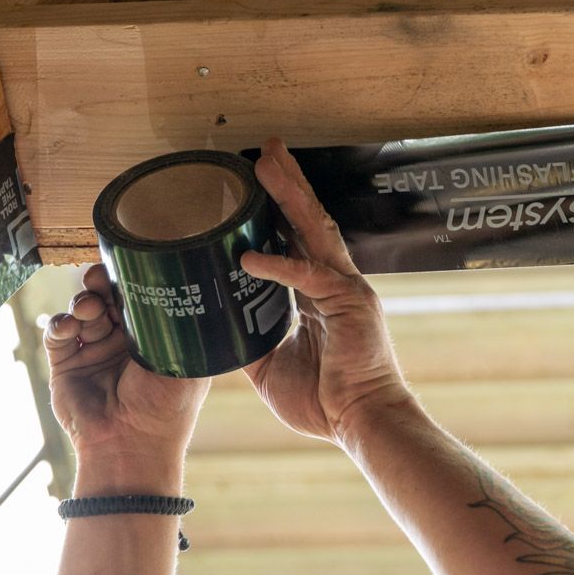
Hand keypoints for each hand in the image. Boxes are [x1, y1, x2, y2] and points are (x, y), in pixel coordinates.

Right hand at [44, 264, 209, 493]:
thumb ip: (181, 324)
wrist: (132, 445)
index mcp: (155, 335)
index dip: (132, 278)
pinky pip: (58, 334)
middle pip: (109, 297)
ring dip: (84, 302)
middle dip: (103, 282)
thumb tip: (185, 283)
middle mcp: (124, 340)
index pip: (141, 296)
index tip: (127, 264)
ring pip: (83, 311)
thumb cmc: (166, 406)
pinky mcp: (66, 365)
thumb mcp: (185, 360)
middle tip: (99, 278)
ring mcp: (93, 351)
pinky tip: (70, 325)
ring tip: (90, 308)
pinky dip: (61, 324)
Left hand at [239, 138, 410, 447]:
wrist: (362, 423)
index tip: (256, 182)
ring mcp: (346, 289)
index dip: (278, 209)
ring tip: (266, 166)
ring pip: (315, 231)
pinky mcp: (350, 305)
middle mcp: (336, 282)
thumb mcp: (270, 367)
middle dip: (286, 184)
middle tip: (263, 151)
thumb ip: (247, 340)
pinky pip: (308, 279)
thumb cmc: (326, 400)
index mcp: (321, 294)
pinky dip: (279, 266)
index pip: (298, 239)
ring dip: (289, 196)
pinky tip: (250, 256)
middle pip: (309, 220)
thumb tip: (211, 327)